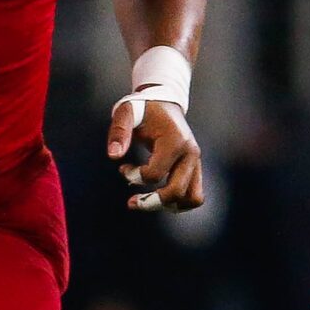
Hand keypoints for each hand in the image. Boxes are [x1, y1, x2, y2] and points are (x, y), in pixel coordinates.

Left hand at [107, 94, 203, 211]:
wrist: (165, 103)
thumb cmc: (143, 109)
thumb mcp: (127, 112)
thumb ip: (119, 131)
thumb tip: (114, 156)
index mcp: (174, 141)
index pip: (155, 174)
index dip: (134, 176)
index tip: (123, 168)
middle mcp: (190, 153)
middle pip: (176, 192)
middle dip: (151, 203)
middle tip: (131, 202)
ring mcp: (196, 162)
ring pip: (192, 198)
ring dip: (168, 206)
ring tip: (147, 202)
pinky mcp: (196, 168)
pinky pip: (194, 195)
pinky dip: (178, 202)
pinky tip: (158, 195)